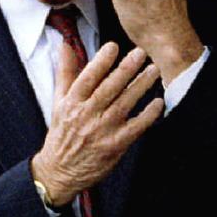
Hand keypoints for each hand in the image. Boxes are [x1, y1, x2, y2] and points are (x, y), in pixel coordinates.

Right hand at [31, 40, 162, 205]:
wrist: (60, 171)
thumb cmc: (62, 133)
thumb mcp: (58, 102)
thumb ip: (65, 72)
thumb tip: (66, 45)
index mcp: (72, 103)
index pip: (87, 78)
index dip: (101, 62)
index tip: (113, 46)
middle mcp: (86, 116)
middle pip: (109, 88)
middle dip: (126, 69)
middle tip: (141, 52)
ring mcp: (102, 131)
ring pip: (124, 103)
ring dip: (141, 85)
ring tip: (153, 70)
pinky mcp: (115, 145)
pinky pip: (136, 127)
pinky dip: (148, 114)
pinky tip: (158, 101)